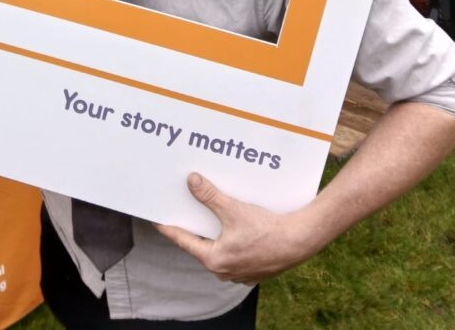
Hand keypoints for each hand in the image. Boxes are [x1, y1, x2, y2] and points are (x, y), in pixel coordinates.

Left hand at [156, 173, 318, 284]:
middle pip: (200, 246)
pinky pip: (233, 253)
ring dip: (212, 235)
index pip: (183, 241)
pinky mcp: (252, 269)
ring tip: (206, 218)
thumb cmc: (265, 229)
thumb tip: (191, 181)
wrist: (298, 241)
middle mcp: (224, 270)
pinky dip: (228, 240)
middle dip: (192, 229)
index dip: (169, 228)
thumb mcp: (232, 210)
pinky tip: (231, 228)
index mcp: (214, 259)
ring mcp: (239, 273)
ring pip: (217, 250)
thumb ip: (209, 196)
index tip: (156, 220)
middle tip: (182, 213)